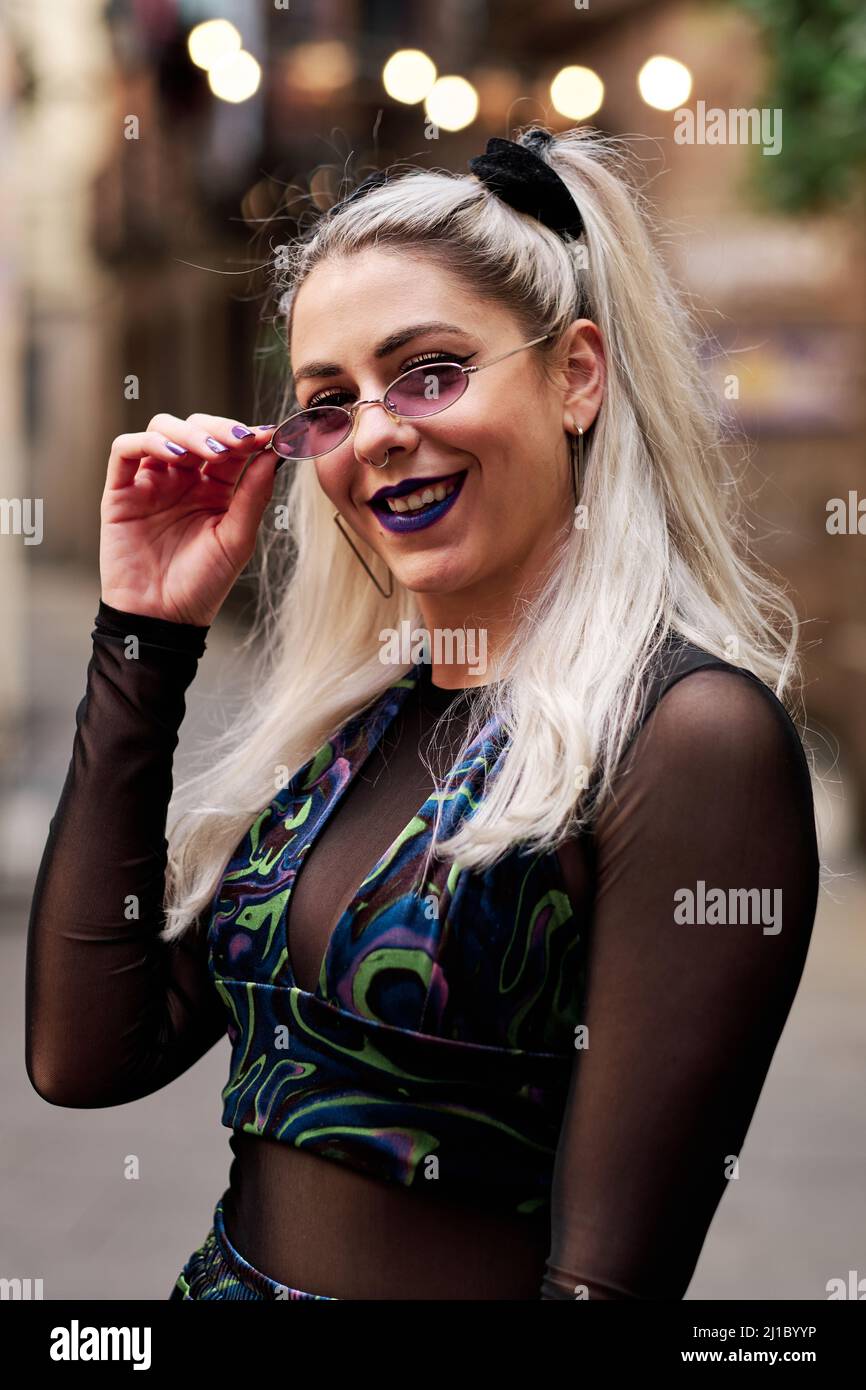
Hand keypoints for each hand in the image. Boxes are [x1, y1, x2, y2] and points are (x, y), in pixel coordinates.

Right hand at [99, 413, 278, 625]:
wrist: (163, 618)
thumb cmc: (202, 585)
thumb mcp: (237, 539)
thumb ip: (253, 495)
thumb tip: (273, 453)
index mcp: (214, 489)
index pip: (230, 447)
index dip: (247, 436)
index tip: (269, 434)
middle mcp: (182, 480)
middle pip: (197, 429)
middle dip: (220, 429)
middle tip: (239, 441)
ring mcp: (150, 482)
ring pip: (163, 430)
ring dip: (189, 433)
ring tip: (209, 451)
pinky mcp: (120, 491)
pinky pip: (126, 450)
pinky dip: (148, 443)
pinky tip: (173, 456)